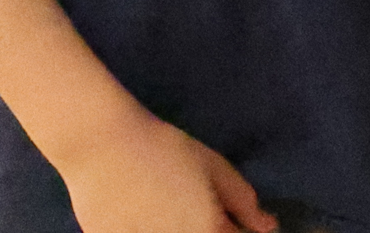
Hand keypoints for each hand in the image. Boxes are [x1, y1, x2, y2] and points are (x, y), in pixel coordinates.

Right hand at [61, 110, 277, 232]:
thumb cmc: (162, 148)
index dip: (236, 229)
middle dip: (206, 227)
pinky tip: (137, 207)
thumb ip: (243, 200)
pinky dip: (144, 227)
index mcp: (207, 231)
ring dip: (174, 226)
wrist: (101, 145)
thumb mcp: (212, 166)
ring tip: (160, 202)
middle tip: (186, 203)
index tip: (227, 217)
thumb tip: (267, 227)